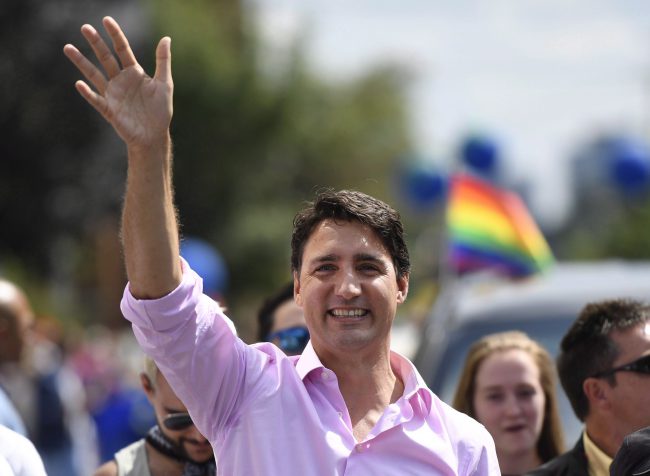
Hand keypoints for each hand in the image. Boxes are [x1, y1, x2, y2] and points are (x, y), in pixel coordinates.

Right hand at [63, 16, 172, 148]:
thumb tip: (166, 38)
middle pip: (105, 58)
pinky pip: (96, 100)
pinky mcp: (109, 110)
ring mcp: (113, 94)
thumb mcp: (164, 83)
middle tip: (84, 27)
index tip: (106, 20)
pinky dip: (88, 93)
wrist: (154, 135)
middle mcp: (120, 80)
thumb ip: (163, 61)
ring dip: (82, 62)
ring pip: (94, 75)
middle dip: (95, 43)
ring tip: (68, 48)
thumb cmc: (160, 111)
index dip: (115, 35)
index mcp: (134, 72)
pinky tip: (79, 83)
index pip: (122, 49)